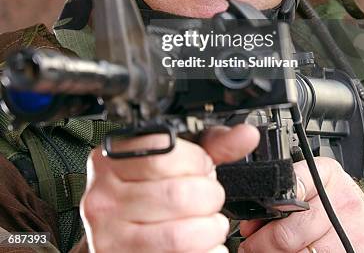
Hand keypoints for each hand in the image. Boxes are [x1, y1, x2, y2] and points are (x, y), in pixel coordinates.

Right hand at [80, 124, 259, 251]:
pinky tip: (205, 243)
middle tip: (210, 196)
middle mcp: (104, 195)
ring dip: (210, 229)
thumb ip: (208, 146)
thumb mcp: (170, 160)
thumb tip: (247, 134)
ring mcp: (109, 233)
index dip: (198, 162)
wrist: (112, 231)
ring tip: (212, 222)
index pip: (166, 155)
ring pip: (179, 235)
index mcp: (112, 159)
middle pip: (177, 195)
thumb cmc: (143, 190)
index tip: (204, 167)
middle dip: (209, 196)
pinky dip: (204, 252)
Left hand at [239, 157, 363, 252]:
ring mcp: (351, 230)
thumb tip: (250, 223)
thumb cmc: (335, 201)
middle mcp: (341, 200)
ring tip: (268, 251)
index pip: (292, 187)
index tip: (251, 223)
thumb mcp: (314, 184)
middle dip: (263, 243)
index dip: (270, 207)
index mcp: (326, 174)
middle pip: (289, 233)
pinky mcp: (355, 252)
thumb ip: (284, 195)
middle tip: (252, 245)